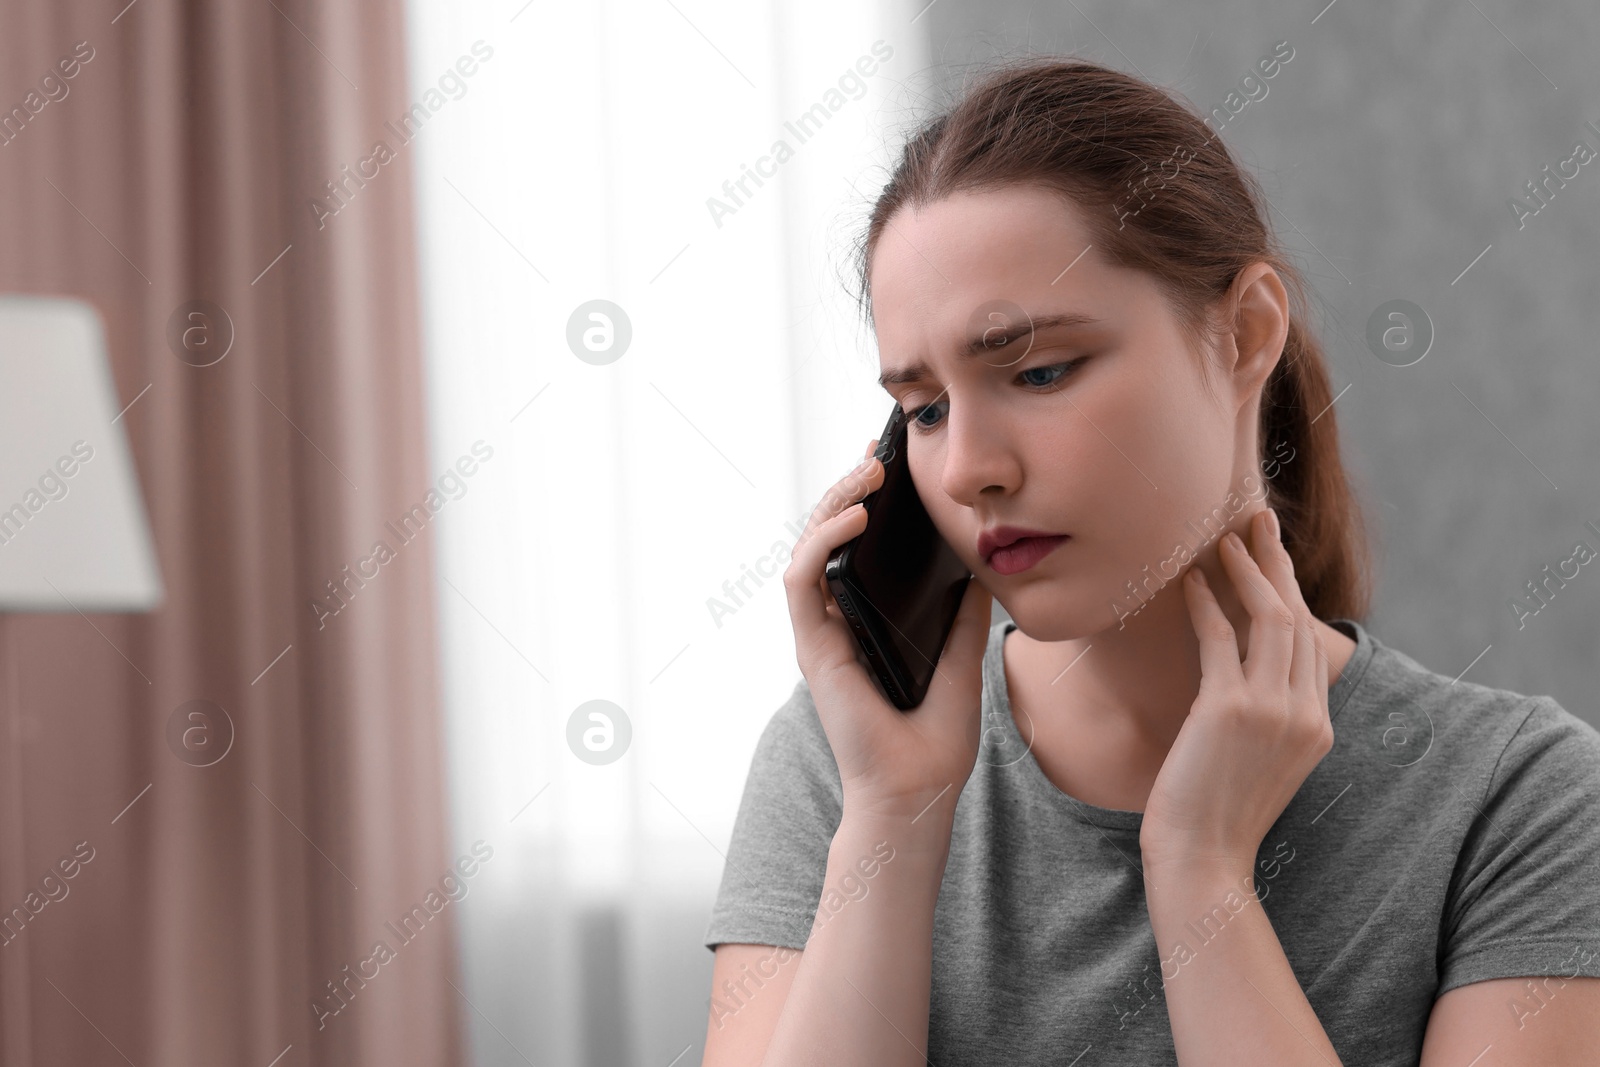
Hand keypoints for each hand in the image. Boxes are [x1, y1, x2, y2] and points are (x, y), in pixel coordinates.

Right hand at [783, 439, 993, 822]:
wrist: (920, 789)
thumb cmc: (937, 735)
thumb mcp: (963, 654)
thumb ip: (963, 611)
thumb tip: (982, 562)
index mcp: (866, 619)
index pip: (857, 546)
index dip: (867, 499)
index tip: (891, 462)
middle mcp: (836, 620)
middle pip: (829, 536)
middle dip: (849, 486)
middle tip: (878, 451)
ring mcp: (821, 631)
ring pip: (809, 546)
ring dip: (834, 500)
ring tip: (869, 471)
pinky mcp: (813, 646)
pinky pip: (803, 579)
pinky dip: (822, 540)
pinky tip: (853, 515)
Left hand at [1139, 506, 1332, 876]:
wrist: (1204, 859)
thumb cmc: (1217, 813)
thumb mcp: (1257, 760)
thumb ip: (1264, 715)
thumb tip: (1239, 671)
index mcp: (1318, 726)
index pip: (1308, 641)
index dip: (1289, 590)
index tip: (1270, 554)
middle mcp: (1305, 713)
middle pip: (1296, 618)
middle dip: (1276, 563)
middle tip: (1256, 520)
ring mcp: (1273, 711)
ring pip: (1269, 619)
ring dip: (1246, 572)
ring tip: (1222, 539)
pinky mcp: (1231, 711)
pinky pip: (1220, 641)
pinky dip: (1205, 606)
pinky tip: (1189, 582)